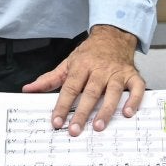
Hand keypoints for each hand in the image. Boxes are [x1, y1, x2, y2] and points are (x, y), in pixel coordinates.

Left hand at [23, 25, 144, 135]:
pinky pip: (136, 88)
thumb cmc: (90, 53)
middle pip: (90, 92)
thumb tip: (29, 89)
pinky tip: (127, 113)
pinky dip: (134, 100)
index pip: (70, 88)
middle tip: (75, 129)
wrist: (113, 35)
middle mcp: (100, 69)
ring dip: (106, 110)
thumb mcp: (68, 62)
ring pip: (113, 92)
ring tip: (98, 126)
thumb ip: (49, 78)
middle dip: (82, 112)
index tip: (56, 121)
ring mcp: (117, 72)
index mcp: (82, 66)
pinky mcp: (132, 75)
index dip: (62, 105)